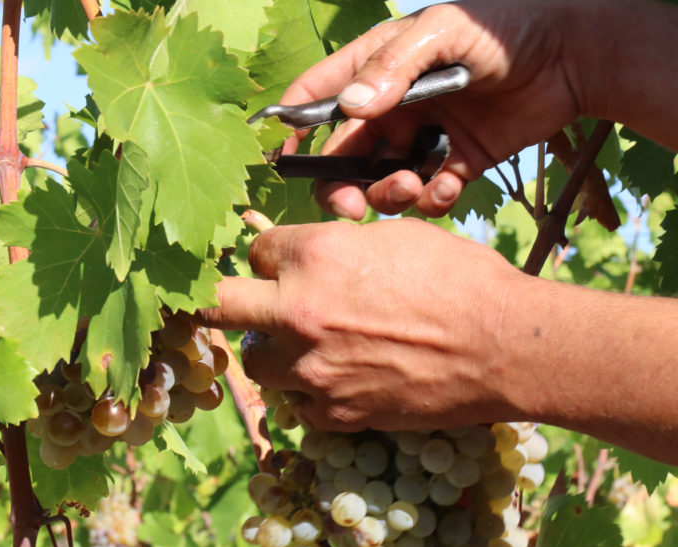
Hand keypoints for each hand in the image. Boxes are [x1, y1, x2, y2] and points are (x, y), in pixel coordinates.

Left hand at [198, 218, 525, 431]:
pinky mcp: (333, 414)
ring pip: (254, 360)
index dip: (269, 256)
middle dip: (216, 300)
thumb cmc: (460, 279)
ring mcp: (311, 370)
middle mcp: (298, 312)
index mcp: (313, 256)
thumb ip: (338, 247)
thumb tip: (311, 259)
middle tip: (220, 302)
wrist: (504, 347)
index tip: (281, 263)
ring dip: (271, 349)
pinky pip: (297, 402)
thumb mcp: (395, 238)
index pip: (254, 250)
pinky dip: (308, 390)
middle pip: (218, 306)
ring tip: (303, 345)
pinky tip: (339, 378)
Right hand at [280, 0, 593, 219]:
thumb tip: (349, 107)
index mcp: (376, 70)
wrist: (571, 55)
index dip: (293, 124)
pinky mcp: (454, 164)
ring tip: (413, 186)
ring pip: (382, 182)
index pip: (318, 96)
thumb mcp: (442, 32)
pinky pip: (428, 194)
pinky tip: (448, 186)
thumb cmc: (500, 28)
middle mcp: (391, 109)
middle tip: (351, 209)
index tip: (285, 156)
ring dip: (388, 195)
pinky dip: (432, 200)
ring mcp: (422, 139)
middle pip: (343, 156)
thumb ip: (393, 66)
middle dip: (339, 186)